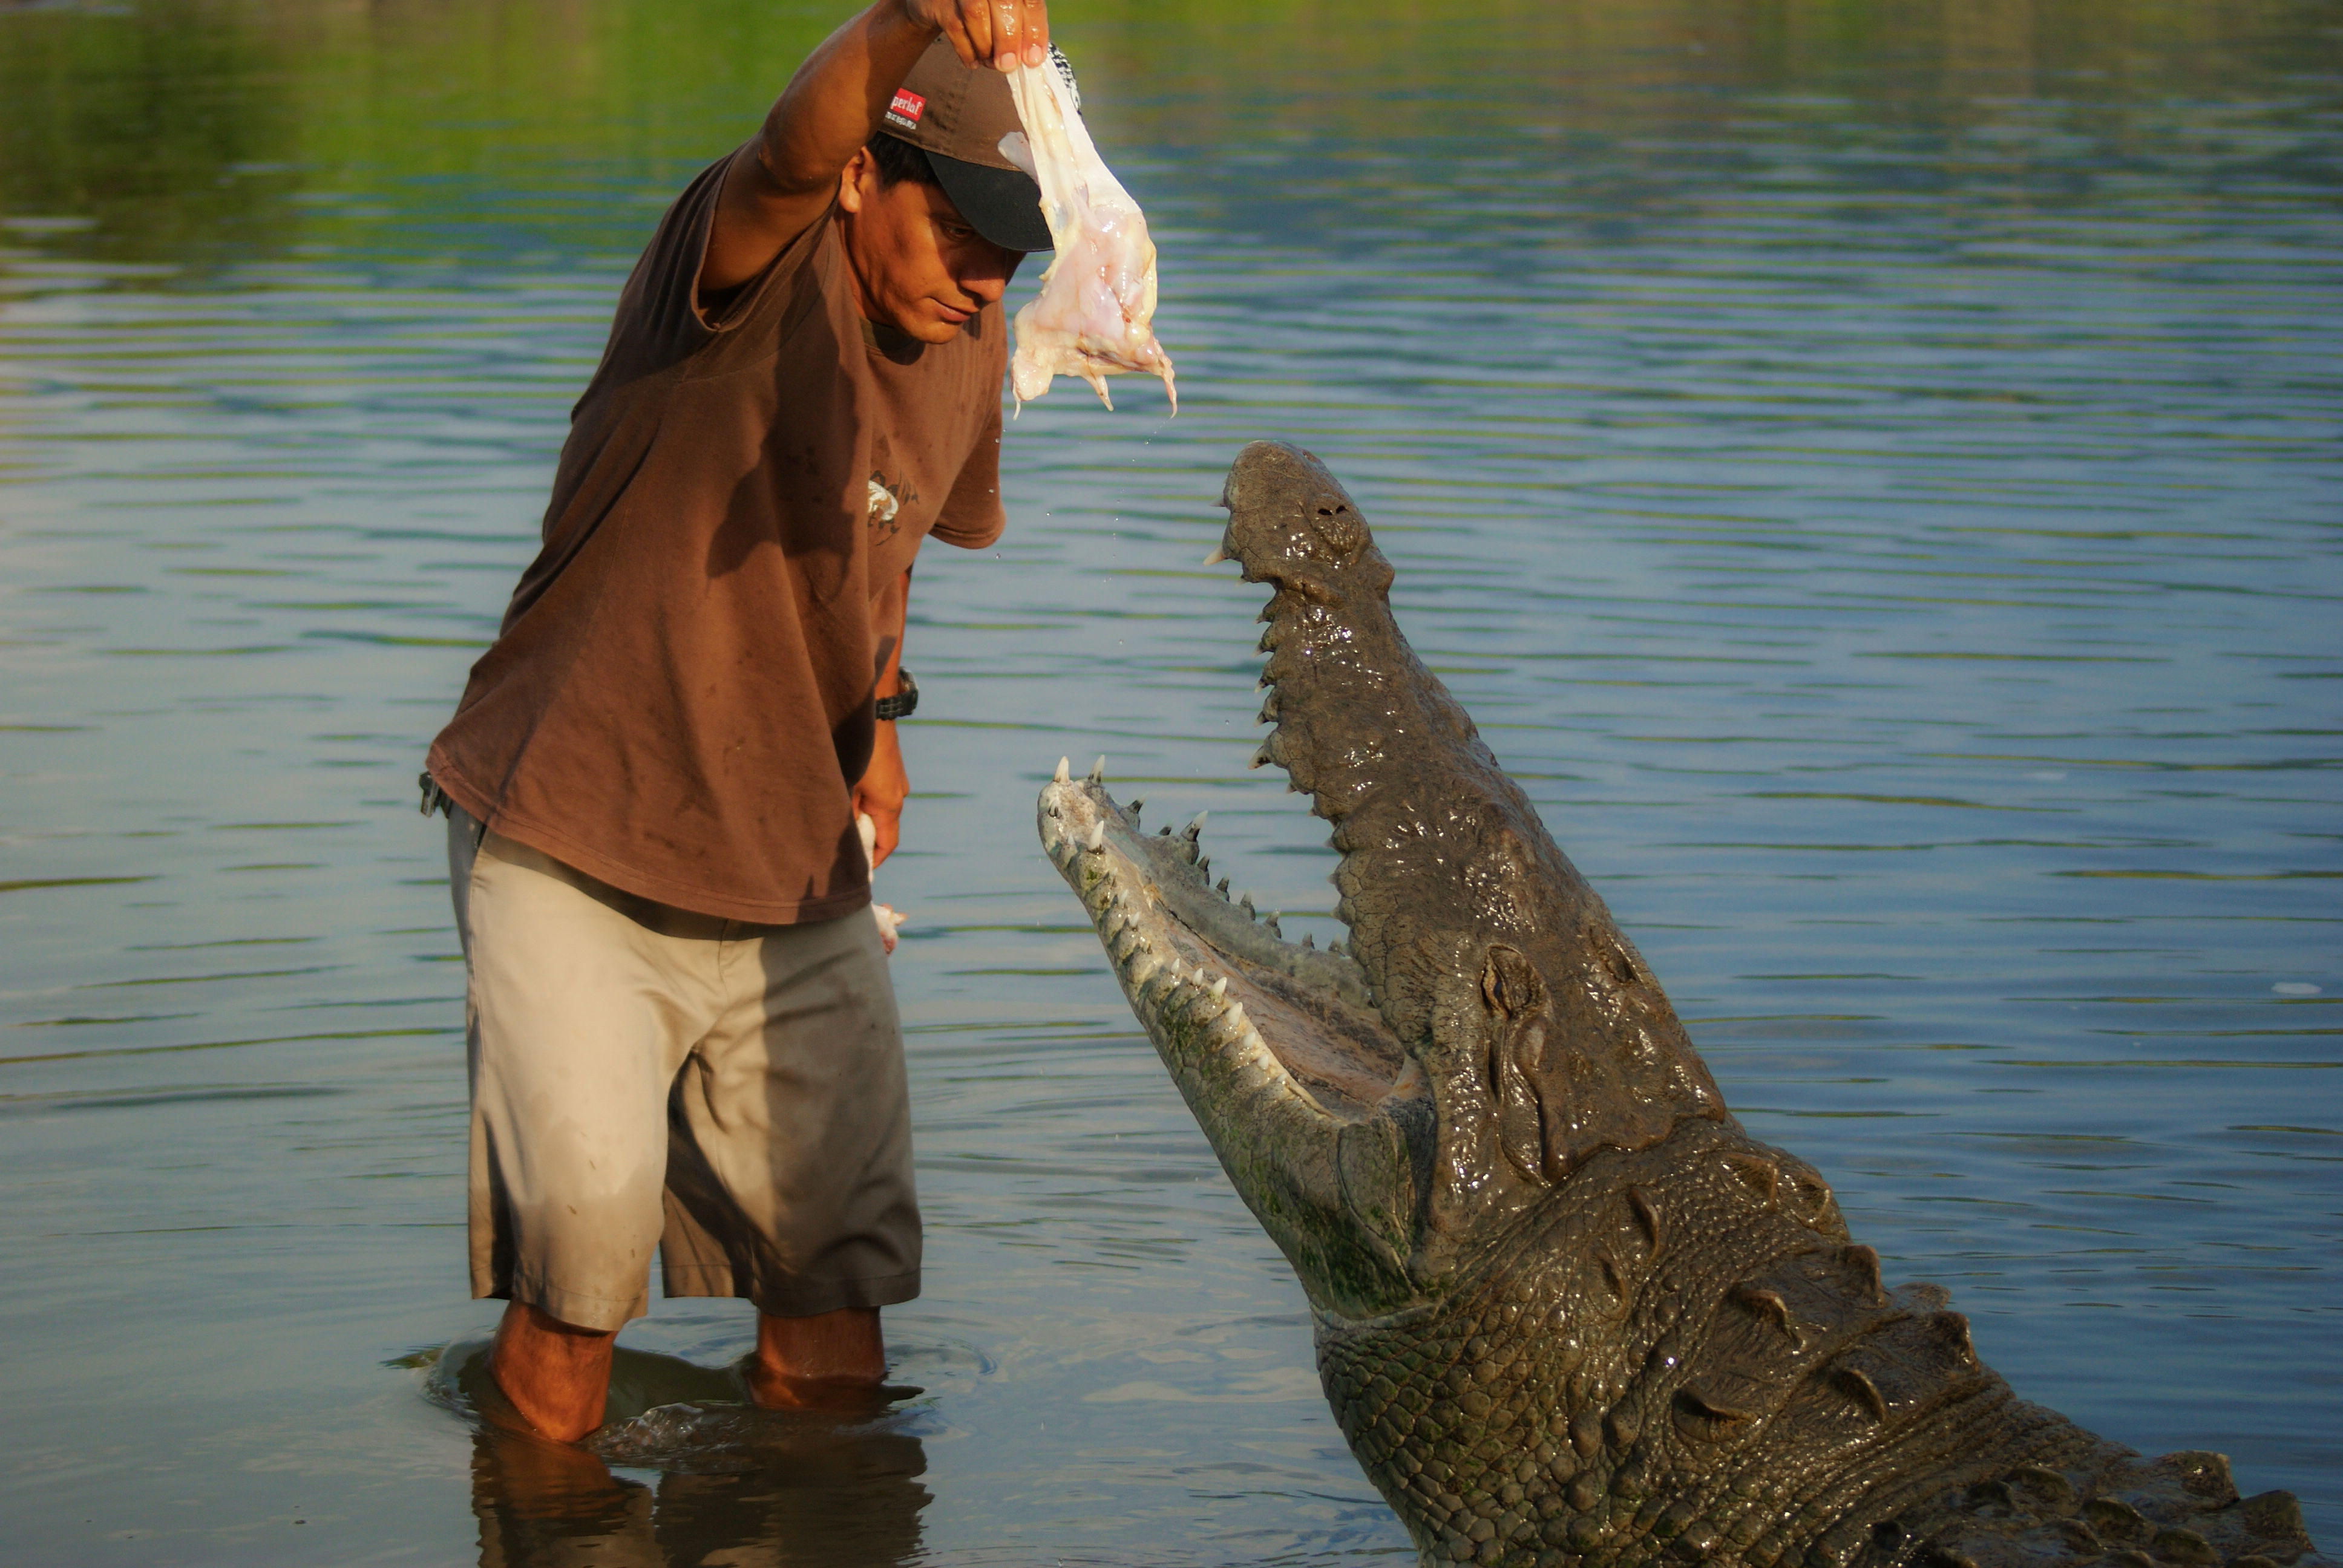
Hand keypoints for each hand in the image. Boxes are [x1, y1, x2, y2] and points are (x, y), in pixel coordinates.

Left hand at [854, 716, 907, 868]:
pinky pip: (880, 793)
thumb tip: (839, 835)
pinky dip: (865, 799)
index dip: (873, 860)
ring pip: (880, 808)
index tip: (859, 870)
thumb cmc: (857, 748)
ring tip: (839, 812)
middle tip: (840, 843)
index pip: (887, 844)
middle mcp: (899, 795)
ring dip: (862, 815)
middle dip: (863, 837)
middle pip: (883, 828)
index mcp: (889, 805)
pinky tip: (847, 790)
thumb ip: (843, 812)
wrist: (874, 709)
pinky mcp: (893, 768)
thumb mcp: (845, 784)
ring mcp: (898, 780)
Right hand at [904, 0, 1047, 71]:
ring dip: (986, 46)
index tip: (1033, 58)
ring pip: (976, 13)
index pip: (1031, 0)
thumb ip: (1021, 31)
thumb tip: (1031, 57)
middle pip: (1004, 2)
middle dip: (1008, 40)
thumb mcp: (1007, 16)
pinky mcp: (941, 2)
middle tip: (1008, 65)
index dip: (1034, 29)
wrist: (941, 4)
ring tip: (990, 62)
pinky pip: (956, 27)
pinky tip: (974, 62)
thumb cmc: (984, 12)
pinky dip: (967, 51)